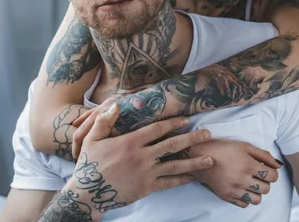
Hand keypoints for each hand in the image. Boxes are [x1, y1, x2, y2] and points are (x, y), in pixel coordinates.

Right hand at [70, 104, 214, 213]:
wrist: (88, 193)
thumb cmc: (89, 164)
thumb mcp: (91, 139)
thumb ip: (104, 121)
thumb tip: (116, 104)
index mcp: (130, 142)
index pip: (157, 129)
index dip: (173, 123)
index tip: (186, 119)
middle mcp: (142, 156)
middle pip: (172, 145)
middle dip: (192, 138)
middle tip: (208, 134)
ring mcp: (146, 173)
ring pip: (175, 165)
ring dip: (194, 161)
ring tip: (210, 159)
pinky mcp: (147, 187)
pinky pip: (168, 182)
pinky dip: (182, 179)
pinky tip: (193, 176)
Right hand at [189, 139, 281, 207]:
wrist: (201, 157)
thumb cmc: (224, 149)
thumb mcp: (245, 146)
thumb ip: (264, 155)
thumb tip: (279, 165)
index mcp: (249, 165)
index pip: (272, 177)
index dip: (272, 173)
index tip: (266, 170)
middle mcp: (243, 179)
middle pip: (266, 189)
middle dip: (266, 182)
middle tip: (259, 176)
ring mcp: (234, 190)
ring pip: (257, 200)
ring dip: (257, 192)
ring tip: (251, 184)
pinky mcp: (227, 196)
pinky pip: (244, 204)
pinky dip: (246, 198)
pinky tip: (242, 188)